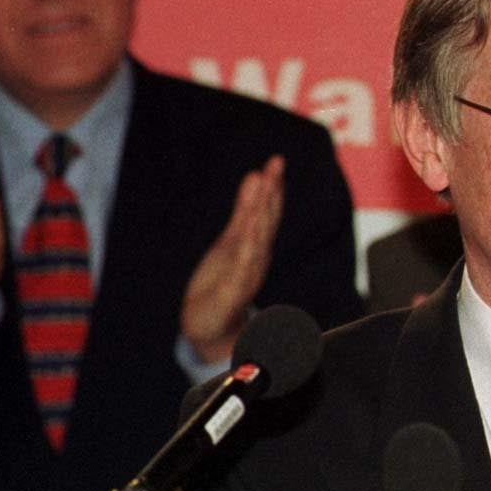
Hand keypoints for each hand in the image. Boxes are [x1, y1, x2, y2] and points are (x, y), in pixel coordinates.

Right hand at [181, 155, 285, 363]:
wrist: (214, 326)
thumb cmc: (215, 317)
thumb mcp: (222, 303)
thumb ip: (233, 289)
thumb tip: (247, 272)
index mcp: (249, 269)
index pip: (256, 237)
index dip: (259, 214)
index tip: (263, 191)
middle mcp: (252, 256)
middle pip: (263, 219)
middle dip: (270, 192)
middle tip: (276, 164)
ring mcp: (246, 249)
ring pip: (259, 215)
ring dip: (265, 189)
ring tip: (271, 165)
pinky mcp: (234, 245)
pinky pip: (245, 217)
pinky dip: (249, 198)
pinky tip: (254, 179)